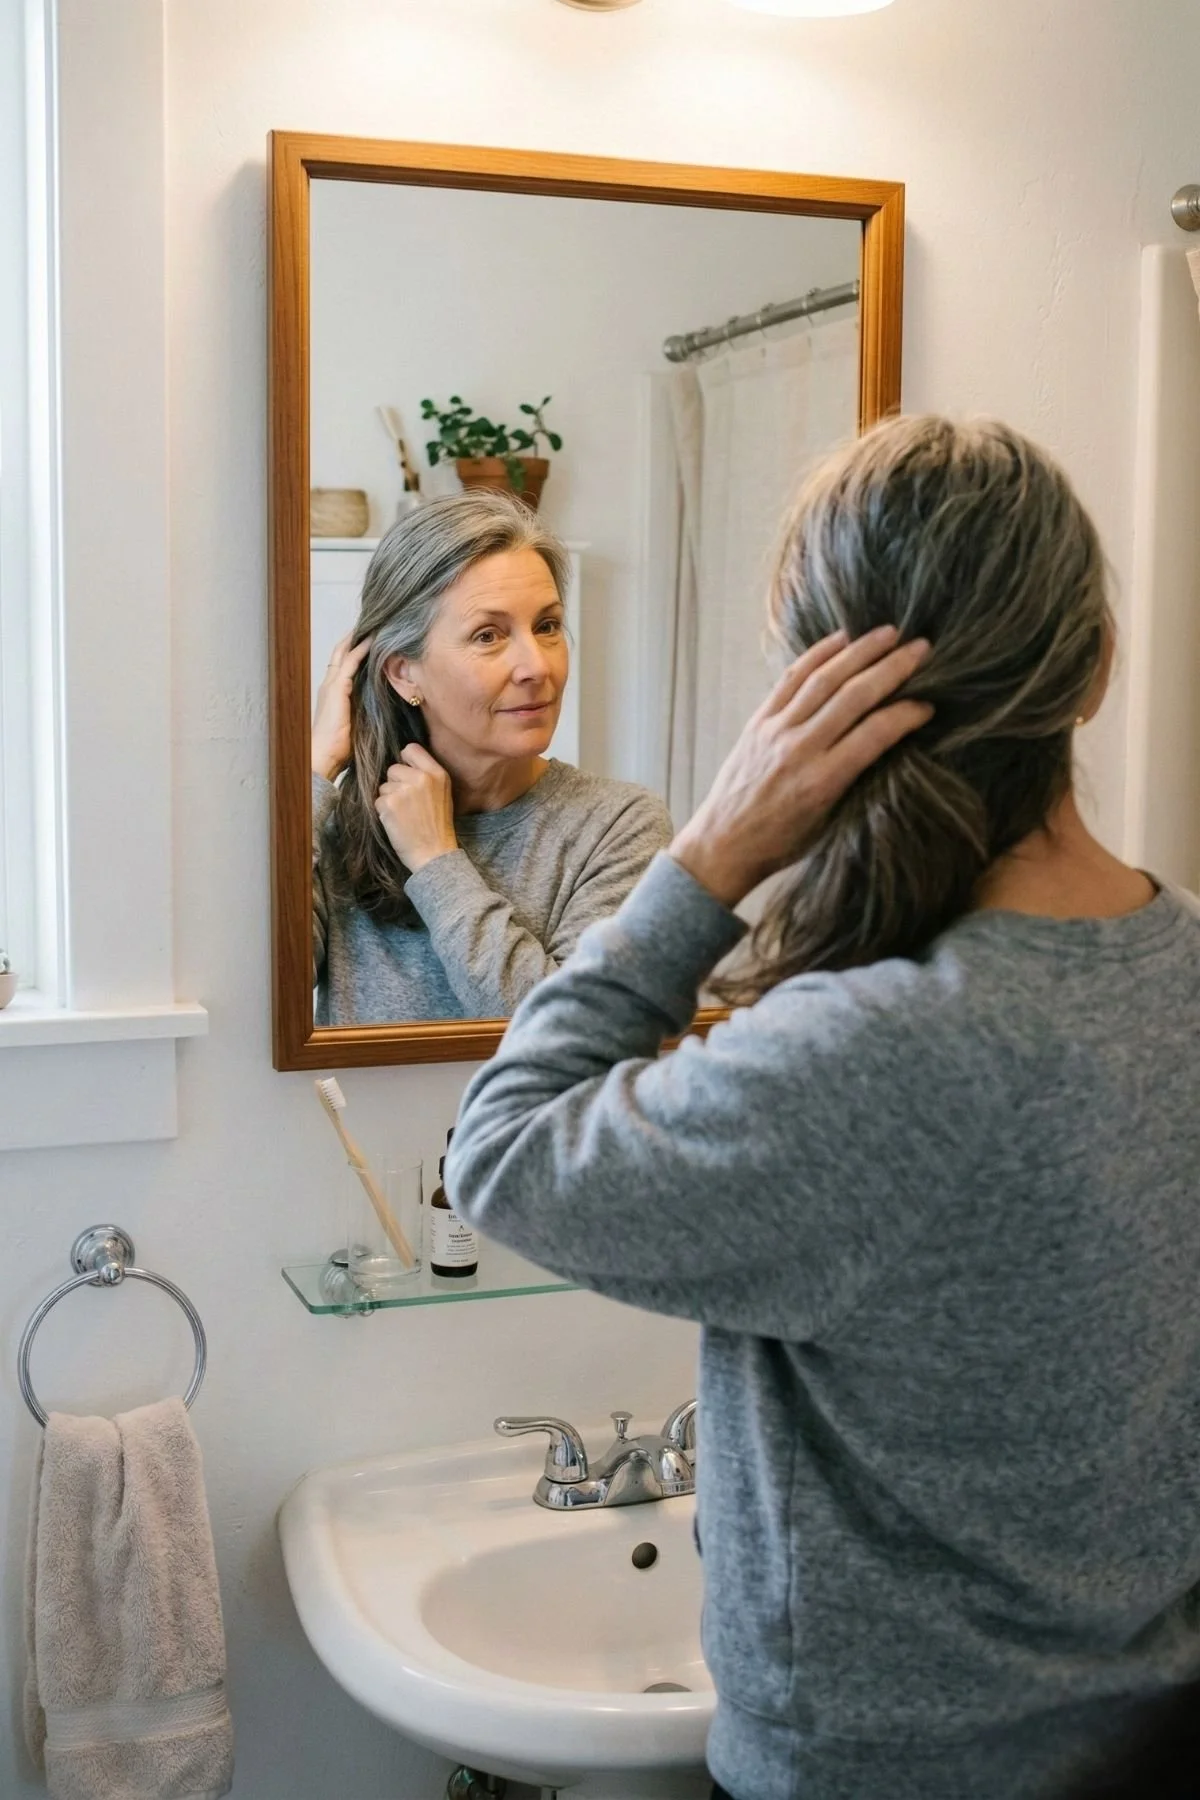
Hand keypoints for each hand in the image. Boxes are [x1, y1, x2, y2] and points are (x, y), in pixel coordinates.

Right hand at [312, 633, 370, 781]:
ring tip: (374, 625)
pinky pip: (349, 661)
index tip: (369, 637)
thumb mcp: (357, 724)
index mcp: (332, 693)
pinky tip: (373, 640)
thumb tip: (386, 708)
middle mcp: (329, 685)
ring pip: (344, 652)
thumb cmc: (339, 748)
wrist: (324, 757)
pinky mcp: (337, 688)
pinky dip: (361, 649)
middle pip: (341, 652)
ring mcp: (331, 685)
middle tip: (371, 624)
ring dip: (358, 638)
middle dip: (354, 637)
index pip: (343, 664)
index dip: (354, 649)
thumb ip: (366, 711)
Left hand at [375, 744, 458, 872]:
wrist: (434, 854)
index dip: (405, 761)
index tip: (406, 775)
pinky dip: (383, 812)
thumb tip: (403, 762)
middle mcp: (422, 778)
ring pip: (383, 786)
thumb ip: (427, 776)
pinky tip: (397, 822)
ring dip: (388, 799)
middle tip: (408, 804)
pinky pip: (377, 801)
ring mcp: (405, 790)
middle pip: (393, 768)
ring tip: (404, 815)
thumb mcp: (442, 794)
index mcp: (438, 773)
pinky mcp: (389, 804)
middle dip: (395, 784)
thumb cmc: (437, 826)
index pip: (411, 749)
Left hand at [670, 626, 932, 909]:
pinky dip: (817, 655)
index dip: (907, 713)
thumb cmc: (781, 843)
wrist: (723, 843)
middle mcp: (800, 748)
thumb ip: (857, 782)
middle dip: (892, 668)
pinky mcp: (758, 720)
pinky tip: (840, 640)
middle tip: (922, 649)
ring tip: (888, 633)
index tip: (929, 705)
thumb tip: (892, 744)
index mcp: (823, 781)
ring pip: (823, 679)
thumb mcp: (829, 823)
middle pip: (854, 696)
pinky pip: (791, 679)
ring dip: (859, 651)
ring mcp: (776, 730)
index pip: (876, 733)